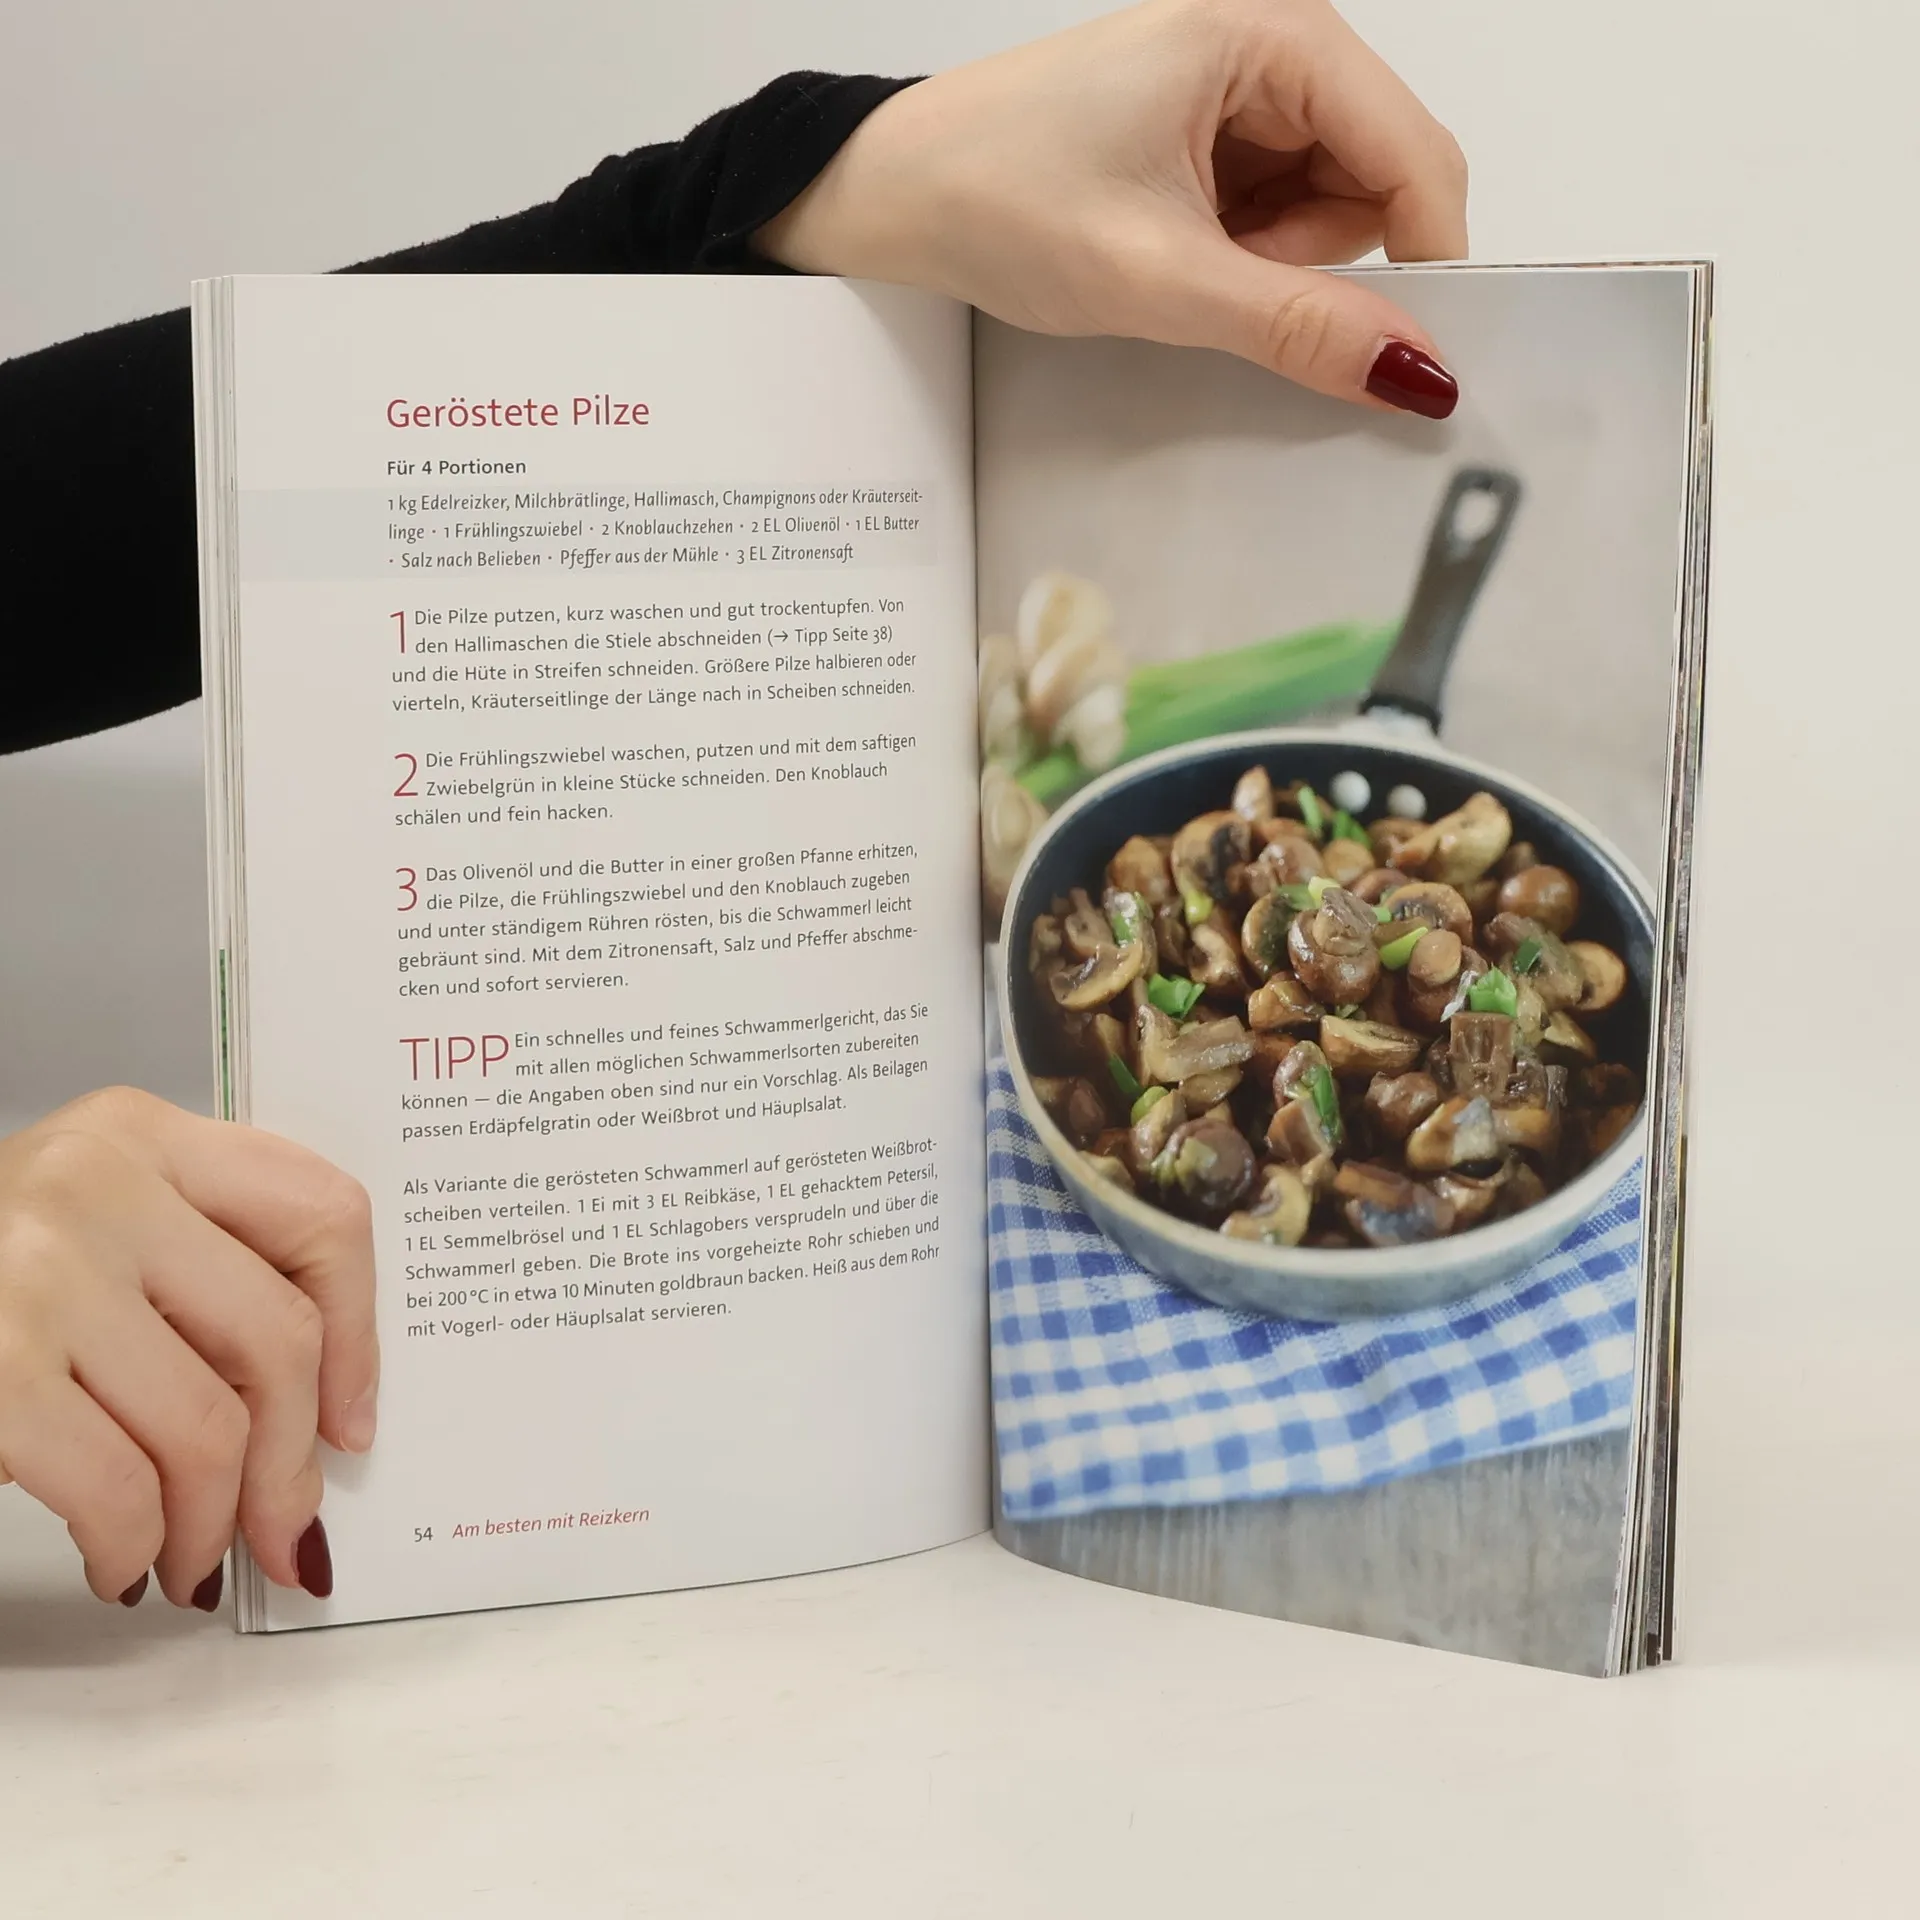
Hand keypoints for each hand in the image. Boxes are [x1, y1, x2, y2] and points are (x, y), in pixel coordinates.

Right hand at [0, 1089, 375, 1607]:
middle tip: (283, 1530)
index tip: (350, 1419)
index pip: (322, 1210)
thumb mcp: (88, 1222)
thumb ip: (196, 1268)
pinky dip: (135, 1545)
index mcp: (139, 1131)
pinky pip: (120, 1487)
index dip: (359, 1333)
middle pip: (277, 1338)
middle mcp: (96, 1181)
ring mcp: (40, 1272)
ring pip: (208, 1427)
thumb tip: (322, 1412)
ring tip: (189, 1559)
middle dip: (290, 1466)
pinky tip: (123, 1560)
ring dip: (212, 1526)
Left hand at [759, 0, 1467, 416]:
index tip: (1402, 355)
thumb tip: (1415, 370)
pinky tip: (1175, 257)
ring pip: (1334, 208)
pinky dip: (1243, 257)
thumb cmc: (999, 197)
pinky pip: (1281, 214)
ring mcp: (1243, 92)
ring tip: (1177, 263)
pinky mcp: (1214, 137)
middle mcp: (1271, 47)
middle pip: (1381, 182)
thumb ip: (1296, 323)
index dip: (1427, 260)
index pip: (1416, 154)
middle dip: (1319, 260)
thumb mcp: (1159, 276)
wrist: (895, 194)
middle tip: (1217, 281)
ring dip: (1275, 264)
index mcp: (1270, 36)